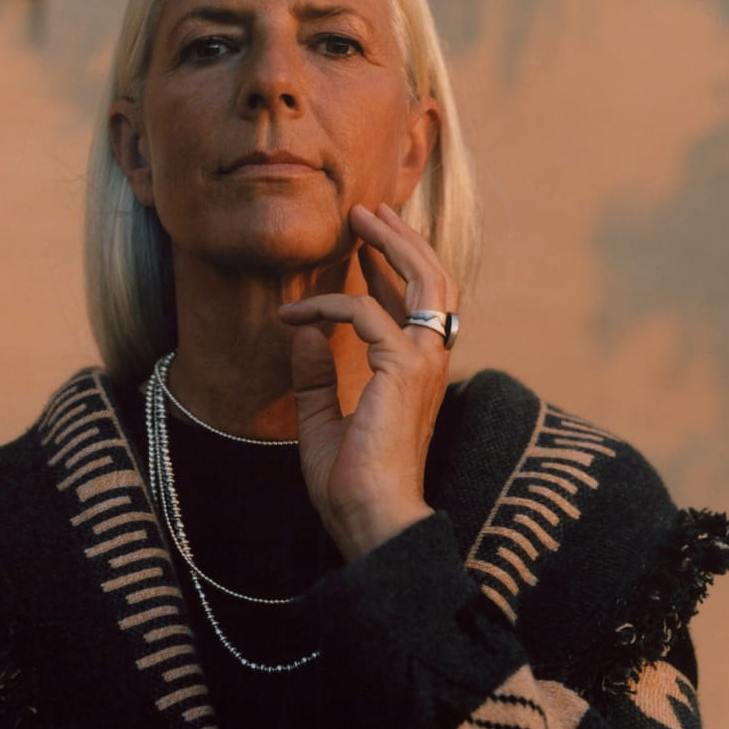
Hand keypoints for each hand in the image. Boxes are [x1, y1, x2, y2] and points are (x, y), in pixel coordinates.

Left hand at [277, 202, 459, 561]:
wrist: (368, 516)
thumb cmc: (351, 483)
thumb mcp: (324, 420)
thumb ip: (316, 377)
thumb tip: (302, 332)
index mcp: (417, 374)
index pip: (416, 305)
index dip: (392, 268)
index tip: (363, 246)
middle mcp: (430, 362)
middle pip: (434, 280)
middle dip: (403, 239)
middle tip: (368, 212)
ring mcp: (423, 362)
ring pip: (423, 280)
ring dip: (391, 243)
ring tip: (359, 218)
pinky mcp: (402, 368)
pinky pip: (362, 312)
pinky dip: (326, 305)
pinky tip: (294, 316)